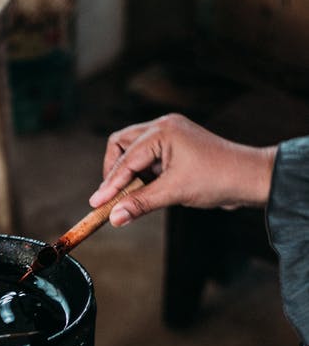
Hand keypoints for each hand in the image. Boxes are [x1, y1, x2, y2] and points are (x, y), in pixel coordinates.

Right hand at [89, 114, 276, 225]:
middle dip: (114, 171)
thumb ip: (140, 204)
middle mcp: (163, 127)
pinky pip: (147, 159)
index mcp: (163, 131)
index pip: (125, 158)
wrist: (249, 179)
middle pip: (121, 144)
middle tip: (112, 197)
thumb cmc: (217, 179)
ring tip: (129, 197)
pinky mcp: (174, 148)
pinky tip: (142, 192)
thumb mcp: (175, 193)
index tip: (96, 204)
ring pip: (132, 151)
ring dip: (127, 174)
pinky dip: (140, 176)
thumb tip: (114, 218)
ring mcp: (169, 136)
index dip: (110, 184)